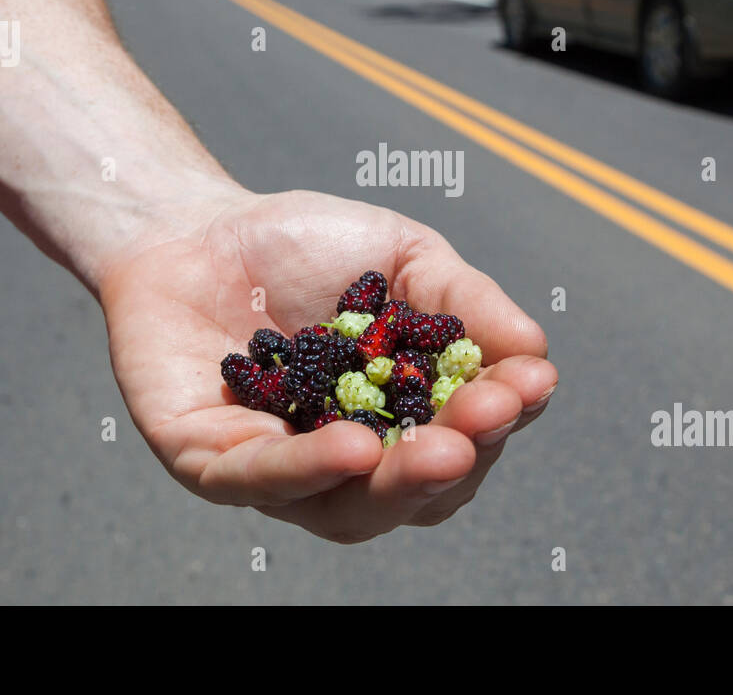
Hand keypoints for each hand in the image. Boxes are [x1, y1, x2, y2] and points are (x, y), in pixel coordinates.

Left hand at [98, 189, 556, 542]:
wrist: (195, 223)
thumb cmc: (306, 246)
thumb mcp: (406, 258)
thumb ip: (466, 303)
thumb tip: (537, 352)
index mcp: (400, 419)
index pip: (466, 442)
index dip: (500, 422)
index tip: (527, 384)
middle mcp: (347, 460)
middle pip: (413, 495)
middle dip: (456, 462)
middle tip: (487, 422)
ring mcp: (279, 469)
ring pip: (345, 510)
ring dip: (397, 485)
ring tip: (440, 449)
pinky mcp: (207, 462)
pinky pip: (259, 481)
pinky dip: (308, 470)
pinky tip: (352, 447)